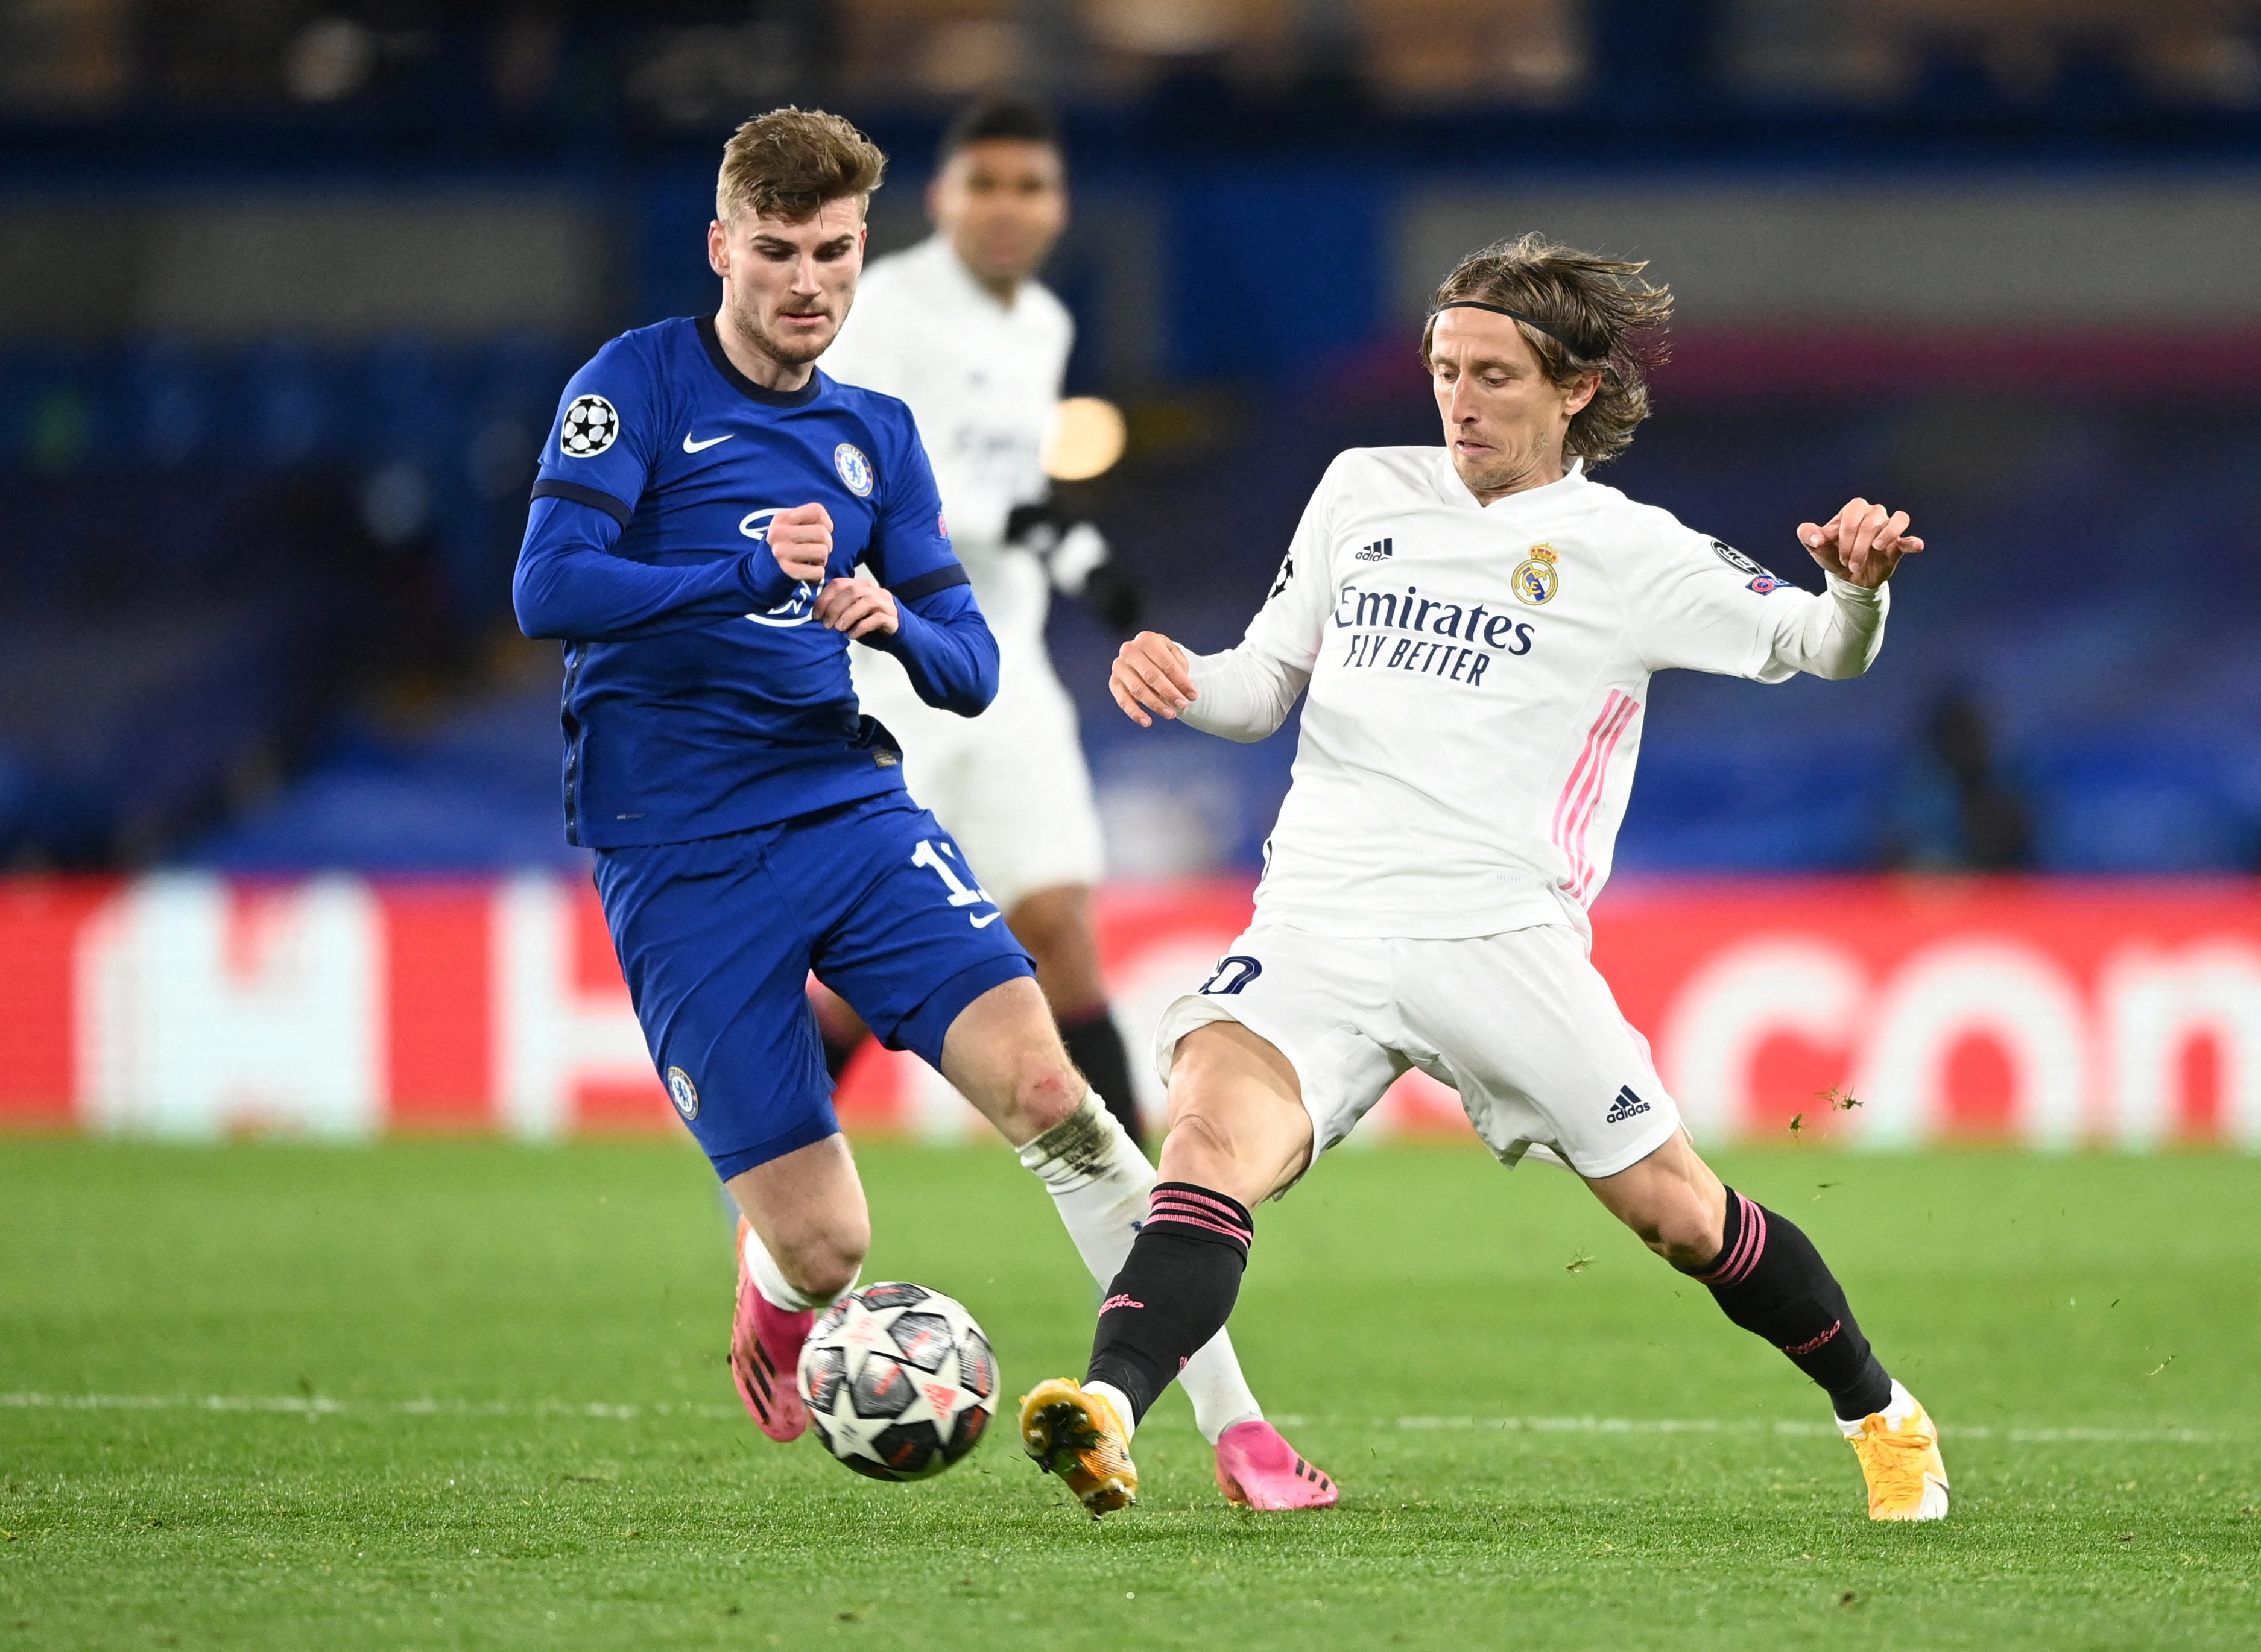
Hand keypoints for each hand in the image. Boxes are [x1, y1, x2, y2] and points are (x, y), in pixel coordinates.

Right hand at [767, 502, 833, 584]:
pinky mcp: (787, 571)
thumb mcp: (789, 526)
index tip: (824, 532)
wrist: (763, 570)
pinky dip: (819, 573)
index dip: (827, 522)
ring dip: (823, 560)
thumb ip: (807, 520)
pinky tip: (810, 571)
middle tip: (819, 551)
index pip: (816, 510)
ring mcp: (781, 552)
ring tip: (813, 561)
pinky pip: (818, 572)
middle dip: (828, 544)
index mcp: (782, 518)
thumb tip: (828, 527)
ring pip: (822, 552)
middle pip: (822, 533)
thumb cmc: (785, 545)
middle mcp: (779, 533)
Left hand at [814, 575, 897, 640]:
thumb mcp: (851, 611)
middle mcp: (873, 590)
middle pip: (852, 591)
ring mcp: (885, 602)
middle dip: (835, 608)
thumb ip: (838, 607)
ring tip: (838, 629)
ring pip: (866, 602)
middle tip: (826, 624)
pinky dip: (861, 627)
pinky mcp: (892, 617)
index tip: (816, 615)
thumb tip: (818, 615)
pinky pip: (877, 618)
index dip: (825, 598)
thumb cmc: (869, 620)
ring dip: (848, 615)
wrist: (896, 631)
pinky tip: (852, 636)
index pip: (839, 583)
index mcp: (860, 585)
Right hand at [1110, 630, 1195, 727]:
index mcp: (1147, 640)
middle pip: (1151, 676)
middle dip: (1169, 693)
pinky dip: (1135, 713)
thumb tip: (1182, 689)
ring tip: (1171, 715)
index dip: (1181, 681)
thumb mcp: (1174, 656)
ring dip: (1156, 704)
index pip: (1166, 663)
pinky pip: (1123, 700)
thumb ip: (1180, 668)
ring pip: (1138, 689)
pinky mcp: (1114, 682)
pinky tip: (1147, 722)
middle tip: (1183, 706)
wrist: (1146, 657)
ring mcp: (1119, 666)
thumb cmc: (1163, 658)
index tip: (1194, 695)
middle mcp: (1129, 650)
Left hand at [1796, 498, 1924, 589]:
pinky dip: (1913, 542)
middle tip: (1850, 563)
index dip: (1844, 537)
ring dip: (1884, 536)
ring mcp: (1888, 528)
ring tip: (1876, 548)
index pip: (1852, 516)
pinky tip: (1916, 545)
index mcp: (1853, 510)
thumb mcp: (1816, 547)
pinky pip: (1909, 539)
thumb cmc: (1833, 555)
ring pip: (1895, 521)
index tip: (1839, 556)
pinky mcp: (1898, 545)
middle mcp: (1874, 514)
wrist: (1847, 577)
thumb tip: (1817, 538)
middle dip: (1857, 546)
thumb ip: (1808, 535)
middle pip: (1870, 523)